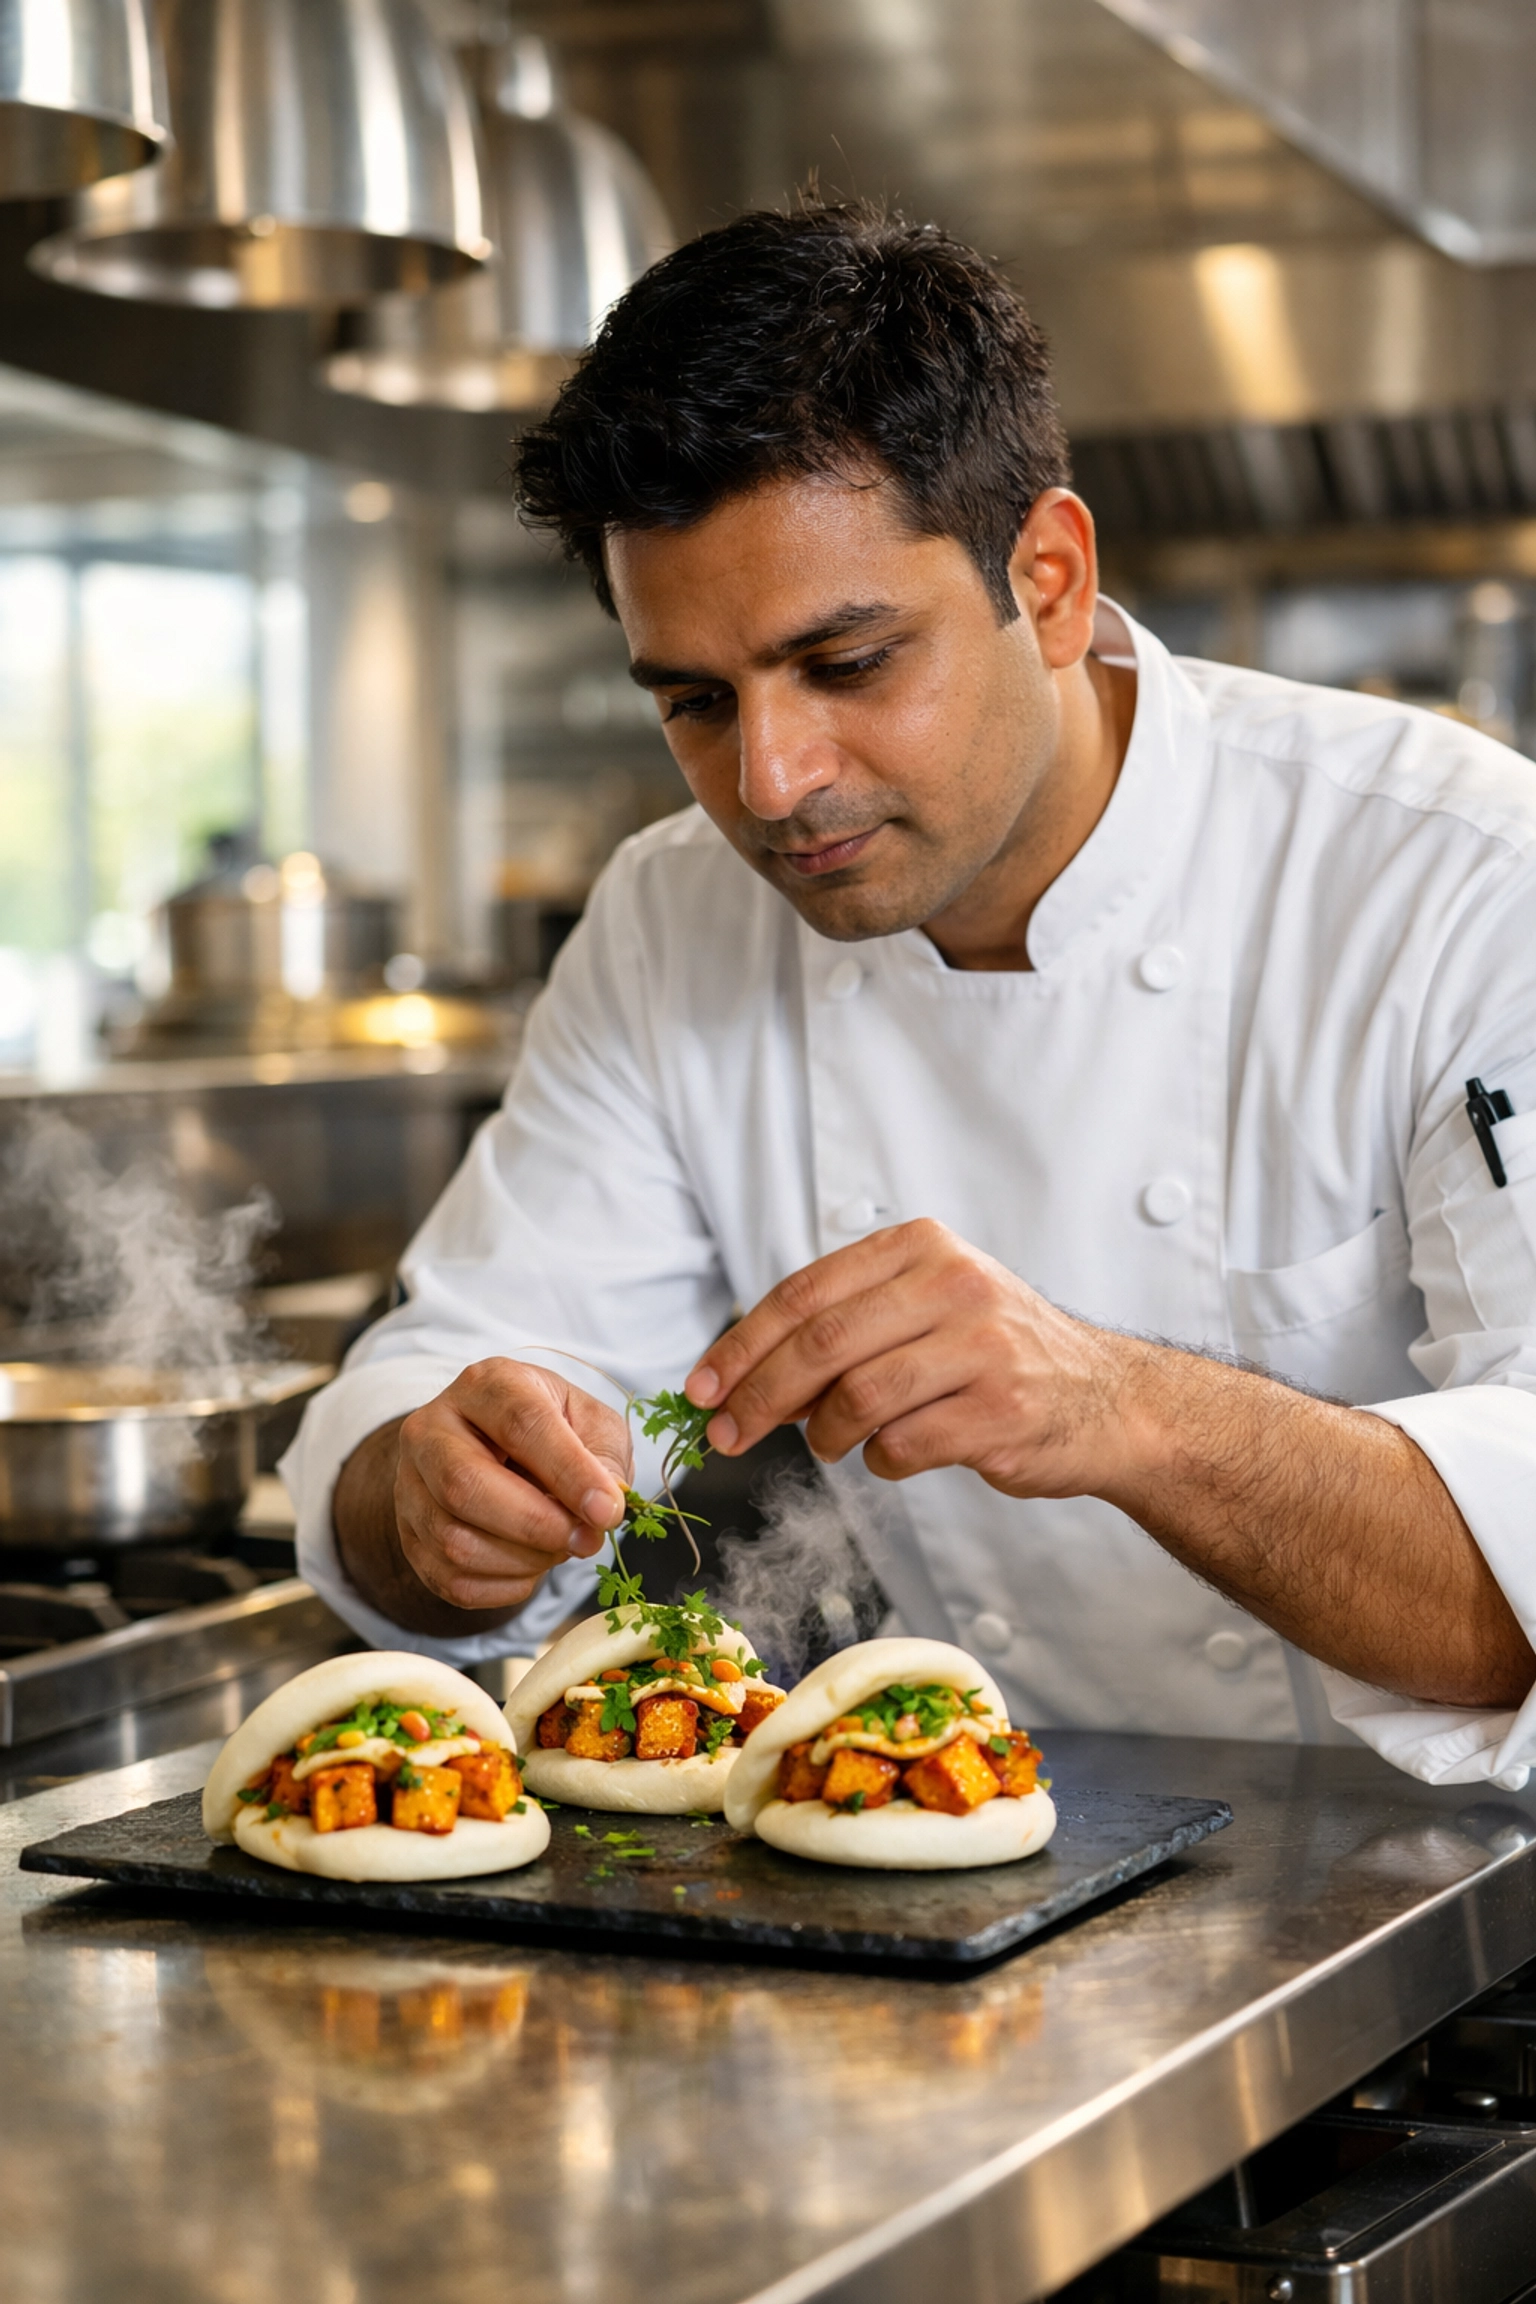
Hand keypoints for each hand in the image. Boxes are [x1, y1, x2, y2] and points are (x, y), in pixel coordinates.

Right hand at [392, 1359, 631, 1612]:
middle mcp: (432, 1429)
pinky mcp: (408, 1536)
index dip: (567, 1472)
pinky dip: (503, 1585)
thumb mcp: (592, 1426)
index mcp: (486, 1385)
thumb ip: (603, 1460)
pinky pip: (450, 1578)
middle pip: (464, 1484)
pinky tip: (530, 1565)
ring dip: (522, 1560)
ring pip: (453, 1540)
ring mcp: (410, 1485)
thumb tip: (600, 1510)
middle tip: (586, 1540)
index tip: (606, 1511)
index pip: (520, 1424)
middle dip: (536, 1524)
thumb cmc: (554, 1434)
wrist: (498, 1453)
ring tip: (560, 1547)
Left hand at [684, 1220, 1139, 1498]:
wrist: (1108, 1399)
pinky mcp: (999, 1413)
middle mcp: (954, 1286)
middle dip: (757, 1397)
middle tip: (726, 1434)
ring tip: (830, 1444)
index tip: (702, 1387)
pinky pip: (901, 1446)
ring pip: (856, 1398)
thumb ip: (846, 1326)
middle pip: (820, 1345)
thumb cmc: (998, 1354)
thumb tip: (743, 1377)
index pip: (805, 1293)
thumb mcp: (928, 1306)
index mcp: (922, 1248)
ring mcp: (982, 1348)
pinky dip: (879, 1460)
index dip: (741, 1345)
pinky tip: (892, 1454)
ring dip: (824, 1435)